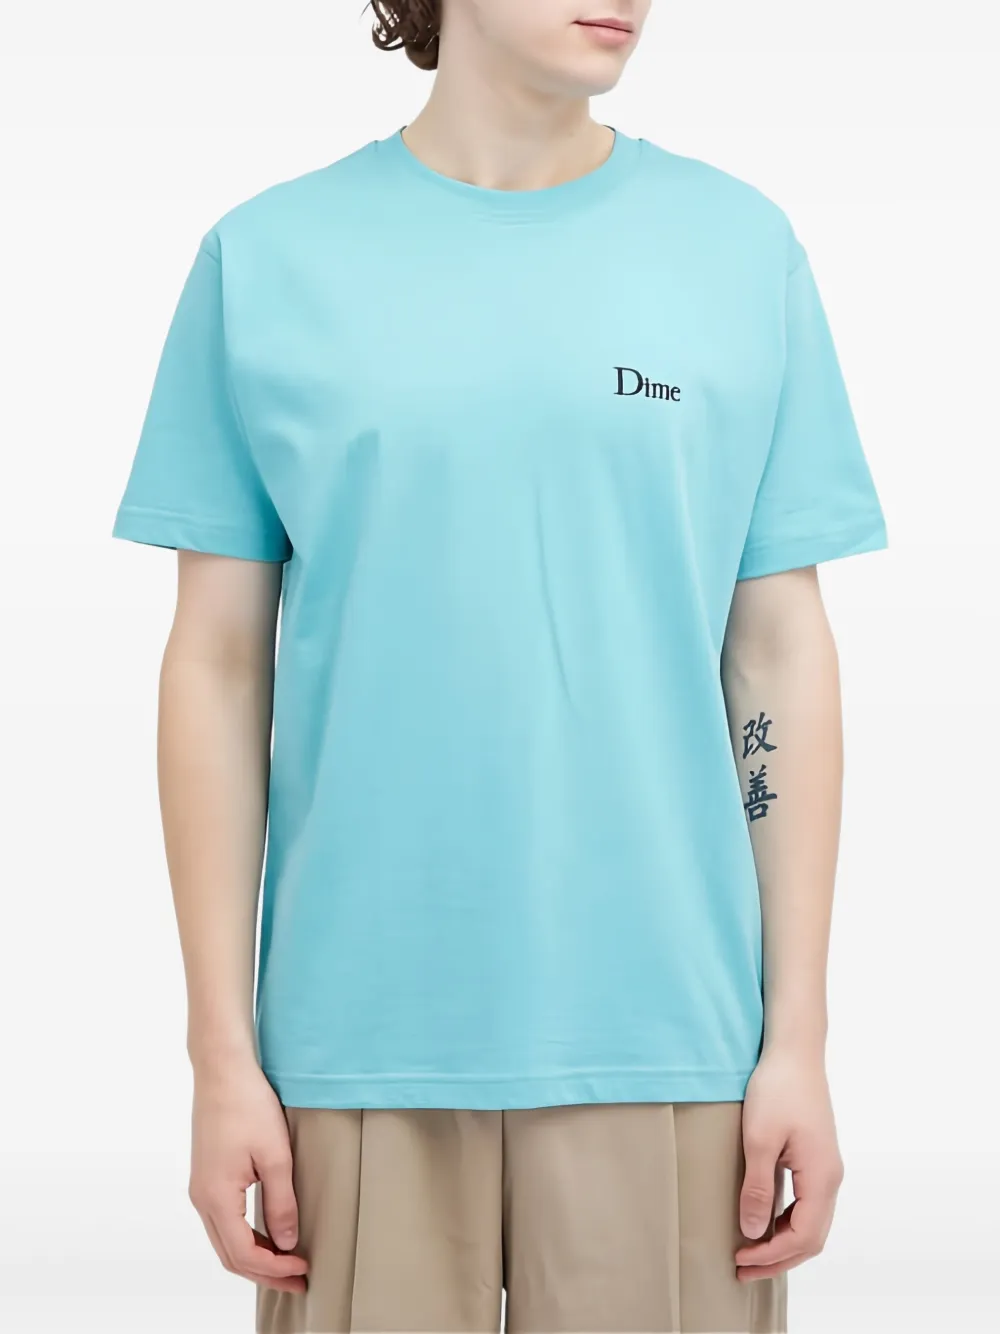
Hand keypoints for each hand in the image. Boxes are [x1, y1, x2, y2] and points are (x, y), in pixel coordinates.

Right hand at [188, 1059, 307, 1293]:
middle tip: (299, 1279)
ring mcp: (200, 1188)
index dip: (275, 1269)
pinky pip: (222, 1222)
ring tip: (287, 1263)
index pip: (244, 1254)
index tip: (304, 1268)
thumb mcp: (275, 1155)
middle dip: (264, 1273)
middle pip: (230, 1255)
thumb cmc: (248, 1105)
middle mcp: (201, 1199)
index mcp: (216, 1198)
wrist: (222, 1070)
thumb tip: (286, 1244)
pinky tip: (267, 1234)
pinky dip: (244, 1238)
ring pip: (224, 1241)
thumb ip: (281, 1202)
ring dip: (254, 1257)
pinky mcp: (206, 1176)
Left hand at [735, 1046, 844, 1281]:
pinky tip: (764, 1222)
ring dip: (783, 1242)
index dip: (772, 1256)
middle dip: (779, 1258)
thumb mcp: (759, 1139)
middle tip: (742, 1269)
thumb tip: (754, 1233)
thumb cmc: (776, 1089)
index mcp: (822, 1177)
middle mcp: (831, 1177)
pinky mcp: (816, 1157)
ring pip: (811, 1222)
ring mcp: (826, 1168)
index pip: (803, 1237)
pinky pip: (807, 1203)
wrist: (794, 1051)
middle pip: (812, 1237)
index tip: (740, 1259)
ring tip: (750, 1251)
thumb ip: (758, 1188)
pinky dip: (787, 1221)